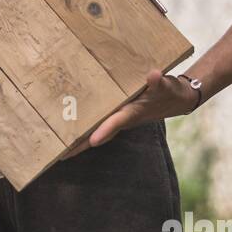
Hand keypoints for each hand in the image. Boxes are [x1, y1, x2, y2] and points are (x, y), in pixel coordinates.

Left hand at [62, 69, 198, 159]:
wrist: (176, 100)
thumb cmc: (169, 92)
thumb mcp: (166, 85)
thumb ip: (159, 82)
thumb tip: (153, 75)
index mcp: (133, 112)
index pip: (117, 121)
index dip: (106, 130)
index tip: (94, 140)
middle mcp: (122, 119)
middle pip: (98, 135)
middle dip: (80, 145)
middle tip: (58, 156)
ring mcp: (118, 119)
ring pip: (94, 133)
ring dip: (77, 141)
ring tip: (56, 150)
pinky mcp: (116, 116)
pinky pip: (96, 126)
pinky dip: (83, 132)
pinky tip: (68, 133)